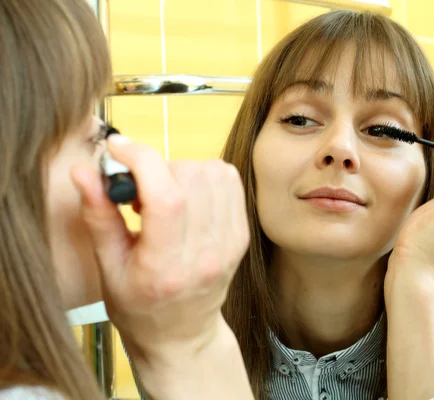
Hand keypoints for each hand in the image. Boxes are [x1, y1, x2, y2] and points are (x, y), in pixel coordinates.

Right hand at [71, 134, 249, 363]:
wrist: (183, 336)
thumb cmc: (139, 308)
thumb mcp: (108, 269)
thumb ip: (98, 216)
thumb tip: (85, 170)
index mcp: (166, 267)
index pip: (166, 197)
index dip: (140, 161)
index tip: (118, 150)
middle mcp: (205, 253)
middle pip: (193, 177)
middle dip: (158, 168)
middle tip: (139, 191)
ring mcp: (229, 244)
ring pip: (215, 173)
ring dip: (183, 170)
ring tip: (163, 196)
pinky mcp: (241, 235)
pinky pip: (230, 183)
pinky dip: (206, 177)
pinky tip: (187, 198)